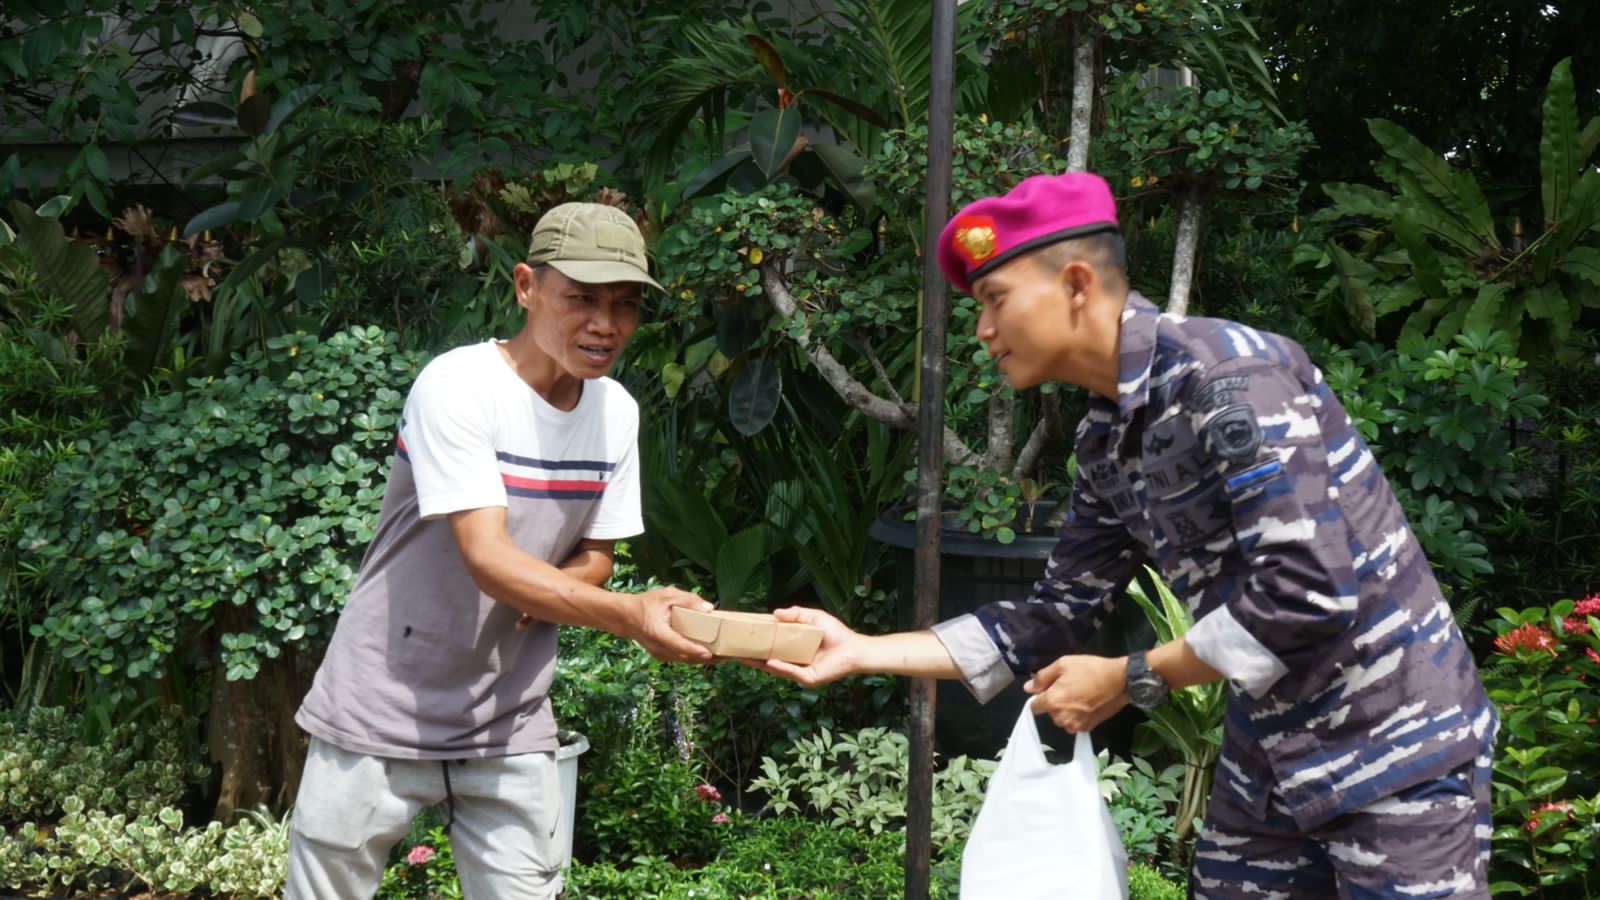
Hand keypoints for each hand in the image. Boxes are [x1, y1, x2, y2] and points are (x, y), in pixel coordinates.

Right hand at [631, 587, 716, 663]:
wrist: (625, 617)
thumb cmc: (646, 603)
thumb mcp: (666, 595)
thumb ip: (688, 600)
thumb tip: (709, 609)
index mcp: (657, 633)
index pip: (678, 645)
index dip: (694, 650)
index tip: (709, 653)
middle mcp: (658, 648)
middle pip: (685, 657)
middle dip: (707, 658)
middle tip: (727, 656)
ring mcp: (660, 654)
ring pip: (685, 660)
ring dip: (704, 660)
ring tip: (724, 656)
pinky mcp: (663, 655)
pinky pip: (682, 658)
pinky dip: (695, 657)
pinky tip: (710, 653)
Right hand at [743, 606, 861, 686]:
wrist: (854, 648)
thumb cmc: (836, 633)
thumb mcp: (814, 618)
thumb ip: (796, 614)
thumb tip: (775, 612)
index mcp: (793, 646)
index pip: (771, 644)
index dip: (758, 640)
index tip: (742, 635)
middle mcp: (793, 660)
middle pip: (768, 658)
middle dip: (752, 655)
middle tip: (734, 650)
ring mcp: (799, 671)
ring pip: (775, 668)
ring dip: (759, 663)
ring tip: (743, 657)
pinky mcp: (808, 678)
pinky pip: (791, 673)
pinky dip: (780, 668)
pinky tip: (769, 663)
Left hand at [1023, 654, 1128, 733]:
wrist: (1120, 681)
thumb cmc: (1090, 670)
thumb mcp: (1063, 664)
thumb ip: (1042, 678)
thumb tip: (1028, 688)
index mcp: (1052, 702)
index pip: (1034, 707)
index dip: (1039, 697)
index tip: (1049, 688)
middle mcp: (1061, 718)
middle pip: (1050, 712)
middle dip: (1055, 701)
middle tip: (1069, 686)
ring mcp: (1075, 725)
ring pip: (1062, 719)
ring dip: (1066, 709)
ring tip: (1080, 693)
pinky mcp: (1088, 728)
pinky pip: (1075, 723)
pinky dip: (1078, 715)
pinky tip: (1087, 702)